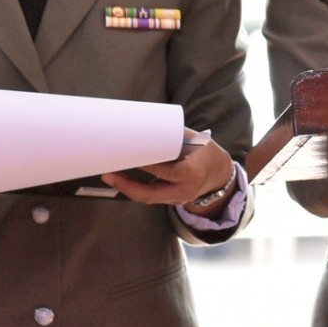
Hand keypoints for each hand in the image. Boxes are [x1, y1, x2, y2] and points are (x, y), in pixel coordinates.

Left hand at [102, 139, 234, 210]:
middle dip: (126, 185)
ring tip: (110, 175)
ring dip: (127, 188)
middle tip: (108, 173)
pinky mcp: (172, 202)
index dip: (146, 165)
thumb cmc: (206, 153)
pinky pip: (151, 197)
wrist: (219, 175)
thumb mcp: (196, 140)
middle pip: (149, 194)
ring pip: (147, 198)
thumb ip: (174, 136)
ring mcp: (178, 199)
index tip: (129, 155)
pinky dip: (136, 189)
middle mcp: (184, 190)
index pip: (165, 171)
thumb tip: (148, 124)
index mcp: (192, 172)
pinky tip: (122, 180)